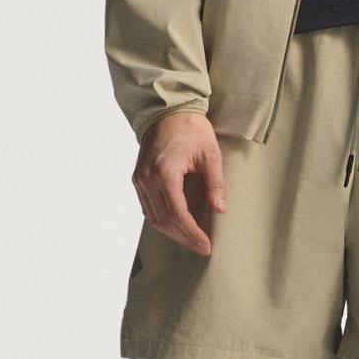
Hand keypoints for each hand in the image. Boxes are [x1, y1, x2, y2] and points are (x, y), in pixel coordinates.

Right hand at [133, 109, 227, 254]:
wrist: (166, 111)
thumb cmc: (191, 129)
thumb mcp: (210, 155)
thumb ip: (215, 183)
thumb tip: (221, 209)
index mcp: (166, 173)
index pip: (178, 214)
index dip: (192, 233)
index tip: (206, 245)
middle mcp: (148, 179)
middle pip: (164, 221)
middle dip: (184, 237)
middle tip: (202, 247)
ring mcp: (139, 179)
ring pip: (153, 217)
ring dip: (172, 232)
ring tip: (191, 240)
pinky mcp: (137, 178)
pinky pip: (147, 207)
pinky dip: (162, 220)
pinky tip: (177, 225)